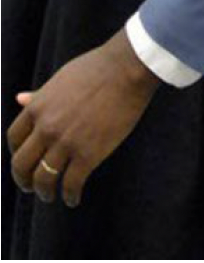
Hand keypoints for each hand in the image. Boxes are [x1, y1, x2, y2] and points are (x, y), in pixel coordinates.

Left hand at [7, 29, 159, 206]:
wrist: (126, 68)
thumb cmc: (97, 68)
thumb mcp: (61, 79)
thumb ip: (40, 95)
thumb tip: (19, 99)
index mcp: (38, 107)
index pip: (14, 138)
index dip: (17, 152)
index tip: (25, 159)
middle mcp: (46, 127)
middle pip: (22, 164)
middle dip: (24, 180)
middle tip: (32, 186)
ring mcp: (66, 142)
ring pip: (44, 179)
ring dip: (45, 192)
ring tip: (51, 196)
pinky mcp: (88, 154)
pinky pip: (71, 184)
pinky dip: (70, 196)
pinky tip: (74, 198)